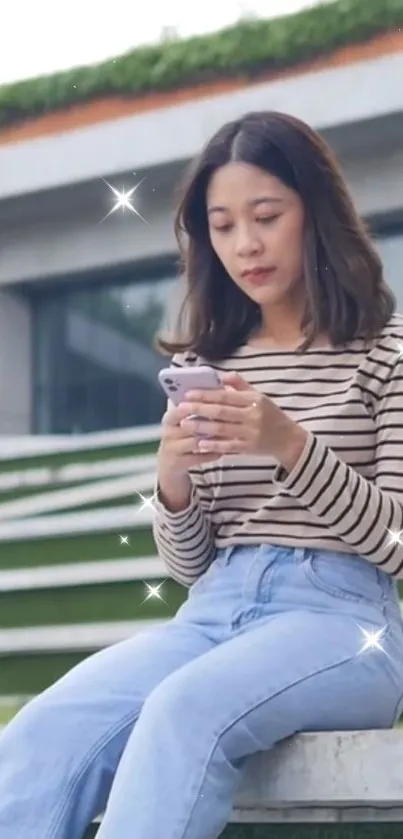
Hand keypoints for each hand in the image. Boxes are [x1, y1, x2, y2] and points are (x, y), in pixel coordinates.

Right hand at [158, 400, 226, 478]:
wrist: (170, 464)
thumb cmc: (183, 437)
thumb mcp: (185, 421)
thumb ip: (198, 407)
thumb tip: (219, 388)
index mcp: (170, 417)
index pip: (185, 406)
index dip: (203, 403)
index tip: (223, 401)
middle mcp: (168, 431)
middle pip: (190, 423)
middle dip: (210, 421)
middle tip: (231, 418)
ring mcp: (172, 447)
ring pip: (196, 441)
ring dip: (214, 439)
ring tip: (231, 435)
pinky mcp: (178, 462)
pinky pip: (199, 457)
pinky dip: (212, 453)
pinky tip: (225, 450)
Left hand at [177, 372, 307, 468]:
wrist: (288, 439)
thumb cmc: (270, 415)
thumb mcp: (259, 396)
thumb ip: (240, 385)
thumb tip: (222, 375)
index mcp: (254, 400)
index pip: (226, 395)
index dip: (206, 394)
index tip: (188, 394)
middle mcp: (253, 415)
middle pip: (221, 412)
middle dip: (199, 409)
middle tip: (181, 408)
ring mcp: (251, 433)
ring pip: (222, 429)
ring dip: (202, 427)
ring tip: (185, 424)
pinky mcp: (249, 448)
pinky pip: (228, 446)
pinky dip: (214, 445)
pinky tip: (200, 443)